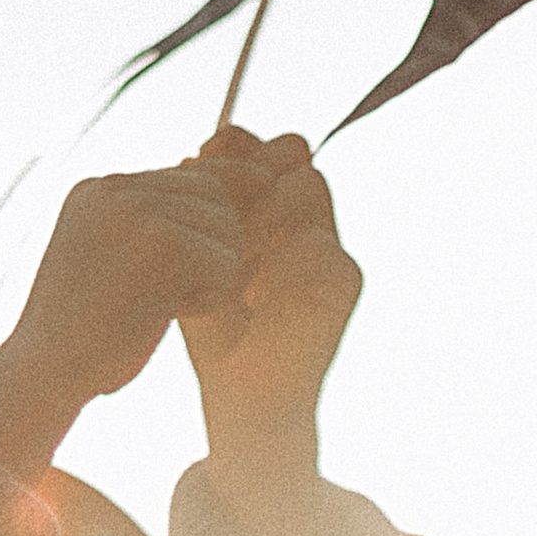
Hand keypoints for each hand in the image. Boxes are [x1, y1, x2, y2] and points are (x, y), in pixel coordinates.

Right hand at [0, 163, 245, 480]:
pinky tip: (171, 315)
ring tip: (168, 305)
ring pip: (226, 227)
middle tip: (172, 295)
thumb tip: (224, 205)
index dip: (193, 237)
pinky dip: (210, 298)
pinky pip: (227, 262)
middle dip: (209, 249)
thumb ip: (148, 227)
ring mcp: (138, 210)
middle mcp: (114, 186)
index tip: (156, 281)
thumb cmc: (84, 334)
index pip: (186, 184)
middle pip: (213, 196)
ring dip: (211, 275)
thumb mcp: (108, 261)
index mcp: (97, 187)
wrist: (45, 373)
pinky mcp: (165, 243)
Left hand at [181, 130, 363, 535]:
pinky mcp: (344, 285)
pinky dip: (280, 266)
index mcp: (279, 208)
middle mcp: (312, 221)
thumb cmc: (211, 326)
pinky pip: (321, 247)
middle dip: (243, 185)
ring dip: (257, 218)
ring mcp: (332, 249)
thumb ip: (207, 198)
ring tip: (226, 264)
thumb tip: (214, 136)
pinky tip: (250, 296)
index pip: (271, 149)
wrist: (235, 399)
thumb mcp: (198, 252)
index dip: (235, 158)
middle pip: (291, 159)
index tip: (192, 179)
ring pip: (307, 189)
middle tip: (208, 230)